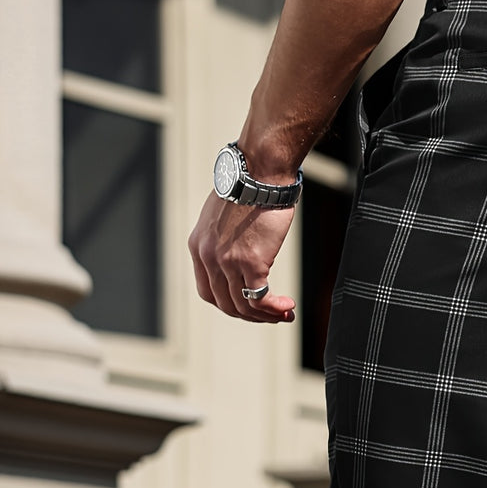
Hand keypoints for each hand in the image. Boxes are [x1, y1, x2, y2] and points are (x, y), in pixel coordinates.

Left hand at [188, 191, 296, 322]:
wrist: (260, 172)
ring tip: (284, 313)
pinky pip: (260, 299)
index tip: (249, 306)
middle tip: (271, 316)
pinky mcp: (250, 262)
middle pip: (225, 304)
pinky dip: (274, 308)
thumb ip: (224, 240)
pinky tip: (287, 307)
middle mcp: (208, 256)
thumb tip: (242, 254)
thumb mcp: (223, 215)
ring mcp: (227, 261)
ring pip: (243, 306)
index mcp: (198, 246)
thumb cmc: (249, 187)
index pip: (208, 291)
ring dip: (266, 316)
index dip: (229, 305)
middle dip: (250, 316)